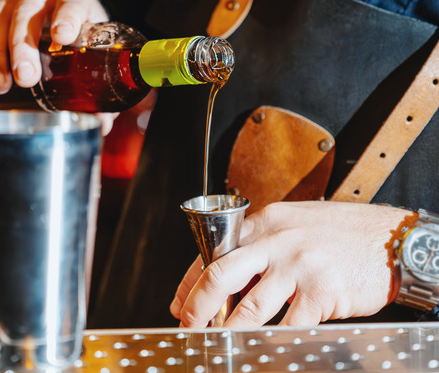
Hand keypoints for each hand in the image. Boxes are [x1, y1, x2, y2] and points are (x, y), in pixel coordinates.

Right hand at [0, 0, 107, 92]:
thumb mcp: (94, 52)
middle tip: (25, 79)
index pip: (71, 3)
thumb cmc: (81, 35)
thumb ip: (98, 89)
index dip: (67, 17)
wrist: (64, 8)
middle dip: (23, 48)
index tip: (63, 37)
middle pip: (27, 16)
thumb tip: (101, 124)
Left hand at [170, 201, 415, 327]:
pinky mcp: (321, 292)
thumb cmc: (342, 234)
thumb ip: (259, 247)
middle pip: (221, 274)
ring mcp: (299, 266)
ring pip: (251, 307)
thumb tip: (224, 279)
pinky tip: (263, 348)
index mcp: (264, 223)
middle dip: (198, 306)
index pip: (213, 252)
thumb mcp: (293, 226)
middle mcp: (277, 242)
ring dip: (229, 330)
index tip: (180, 303)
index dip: (190, 282)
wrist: (392, 239)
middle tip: (187, 325)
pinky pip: (289, 325)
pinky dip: (272, 341)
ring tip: (218, 342)